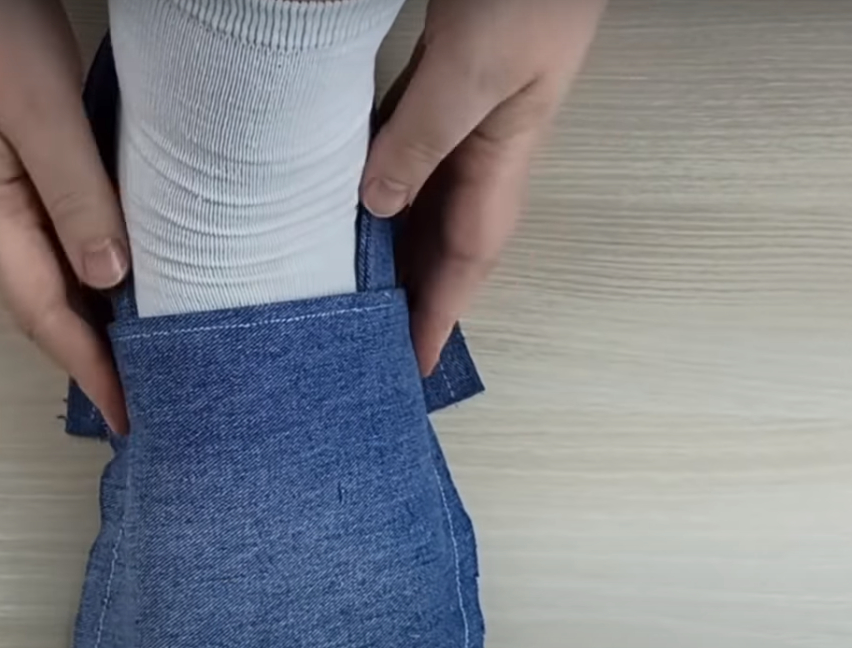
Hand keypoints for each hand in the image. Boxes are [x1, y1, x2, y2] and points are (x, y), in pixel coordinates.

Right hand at [0, 0, 130, 433]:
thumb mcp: (40, 108)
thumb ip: (75, 194)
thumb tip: (110, 281)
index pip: (40, 311)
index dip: (86, 366)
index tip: (128, 415)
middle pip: (34, 304)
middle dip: (84, 357)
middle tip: (140, 399)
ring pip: (37, 273)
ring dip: (81, 320)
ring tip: (132, 356)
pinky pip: (40, 237)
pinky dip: (77, 271)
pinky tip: (108, 276)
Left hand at [362, 0, 604, 374]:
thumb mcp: (469, 74)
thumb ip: (420, 139)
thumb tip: (377, 208)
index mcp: (505, 157)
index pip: (467, 259)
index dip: (438, 315)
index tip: (411, 368)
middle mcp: (488, 147)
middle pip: (443, 238)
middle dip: (410, 293)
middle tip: (364, 341)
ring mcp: (466, 116)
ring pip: (421, 199)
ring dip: (390, 243)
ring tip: (346, 288)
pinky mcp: (445, 82)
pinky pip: (405, 151)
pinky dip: (377, 183)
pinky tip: (345, 200)